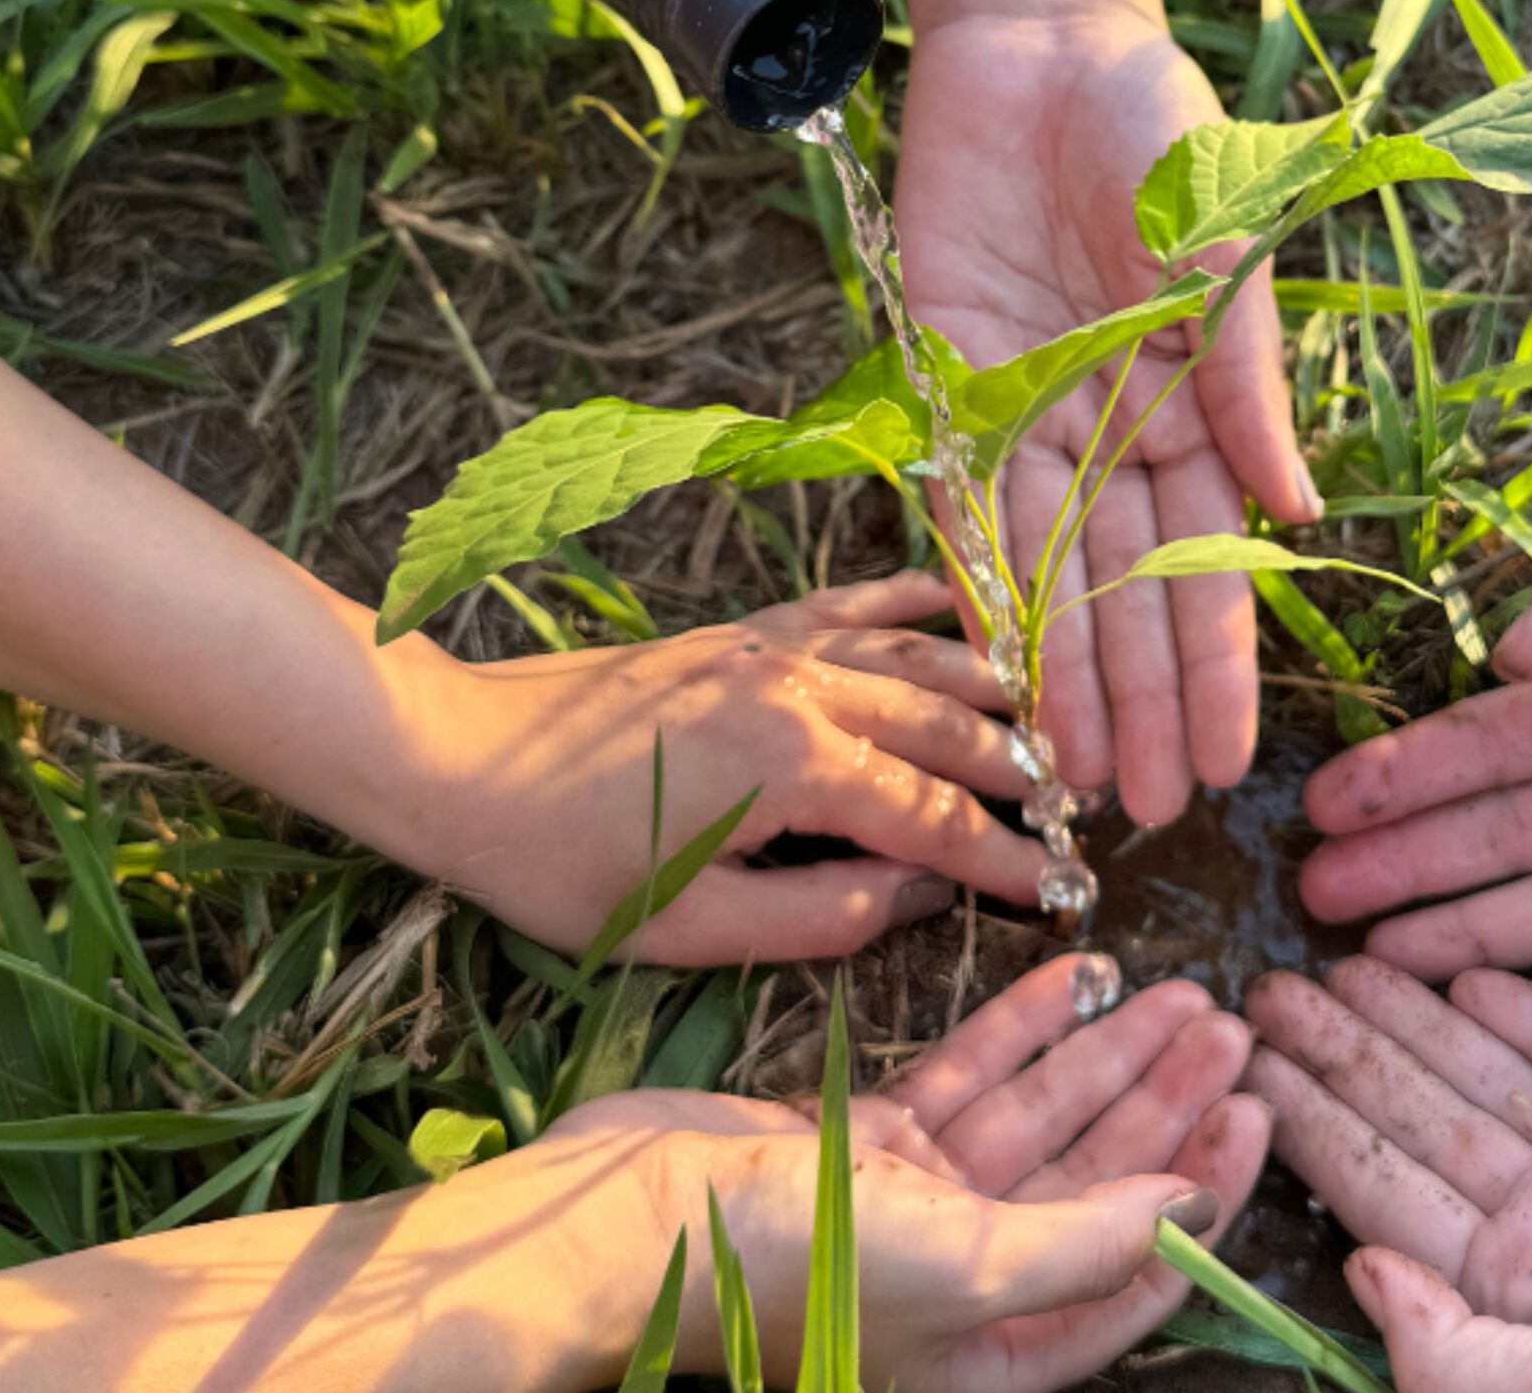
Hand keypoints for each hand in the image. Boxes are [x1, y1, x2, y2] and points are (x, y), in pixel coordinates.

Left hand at [407, 573, 1047, 963]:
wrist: (457, 758)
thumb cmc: (566, 866)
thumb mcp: (695, 929)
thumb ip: (825, 915)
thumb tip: (921, 897)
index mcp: (797, 770)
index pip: (936, 820)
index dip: (1006, 862)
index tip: (1064, 894)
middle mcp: (800, 692)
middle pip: (945, 727)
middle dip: (1019, 775)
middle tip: (1074, 815)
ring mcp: (771, 651)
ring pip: (913, 658)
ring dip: (988, 688)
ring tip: (1047, 725)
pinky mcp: (740, 633)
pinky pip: (848, 606)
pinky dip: (911, 603)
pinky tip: (958, 604)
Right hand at [537, 954, 1270, 1391]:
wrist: (623, 1217)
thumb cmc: (790, 1265)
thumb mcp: (964, 1269)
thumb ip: (1087, 1247)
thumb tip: (1190, 1213)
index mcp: (991, 1351)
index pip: (1129, 1275)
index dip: (1199, 1197)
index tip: (1250, 1115)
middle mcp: (960, 1285)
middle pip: (1093, 1183)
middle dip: (1163, 1105)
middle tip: (1229, 1027)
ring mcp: (911, 1207)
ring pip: (1037, 1119)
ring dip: (1106, 1056)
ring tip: (1182, 993)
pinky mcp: (862, 1142)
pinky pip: (967, 1078)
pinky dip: (1022, 1030)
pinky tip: (1081, 977)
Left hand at [898, 0, 1314, 825]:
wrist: (1038, 47)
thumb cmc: (1158, 131)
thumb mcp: (1226, 244)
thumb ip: (1246, 377)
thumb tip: (1294, 509)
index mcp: (1201, 408)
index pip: (1214, 564)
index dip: (1220, 668)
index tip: (1229, 765)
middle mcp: (1119, 434)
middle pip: (1129, 595)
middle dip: (1140, 705)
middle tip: (1144, 814)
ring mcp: (1035, 421)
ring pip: (1046, 578)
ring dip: (1060, 680)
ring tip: (1069, 781)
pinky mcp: (953, 392)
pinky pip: (958, 509)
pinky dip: (969, 592)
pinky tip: (984, 678)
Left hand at [1242, 958, 1531, 1392]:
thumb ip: (1450, 1353)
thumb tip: (1358, 1273)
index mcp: (1515, 1292)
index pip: (1382, 1190)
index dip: (1310, 1122)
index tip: (1240, 1063)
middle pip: (1423, 1121)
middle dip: (1344, 1055)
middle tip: (1266, 985)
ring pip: (1492, 1078)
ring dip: (1418, 1020)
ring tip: (1344, 958)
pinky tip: (1466, 971)